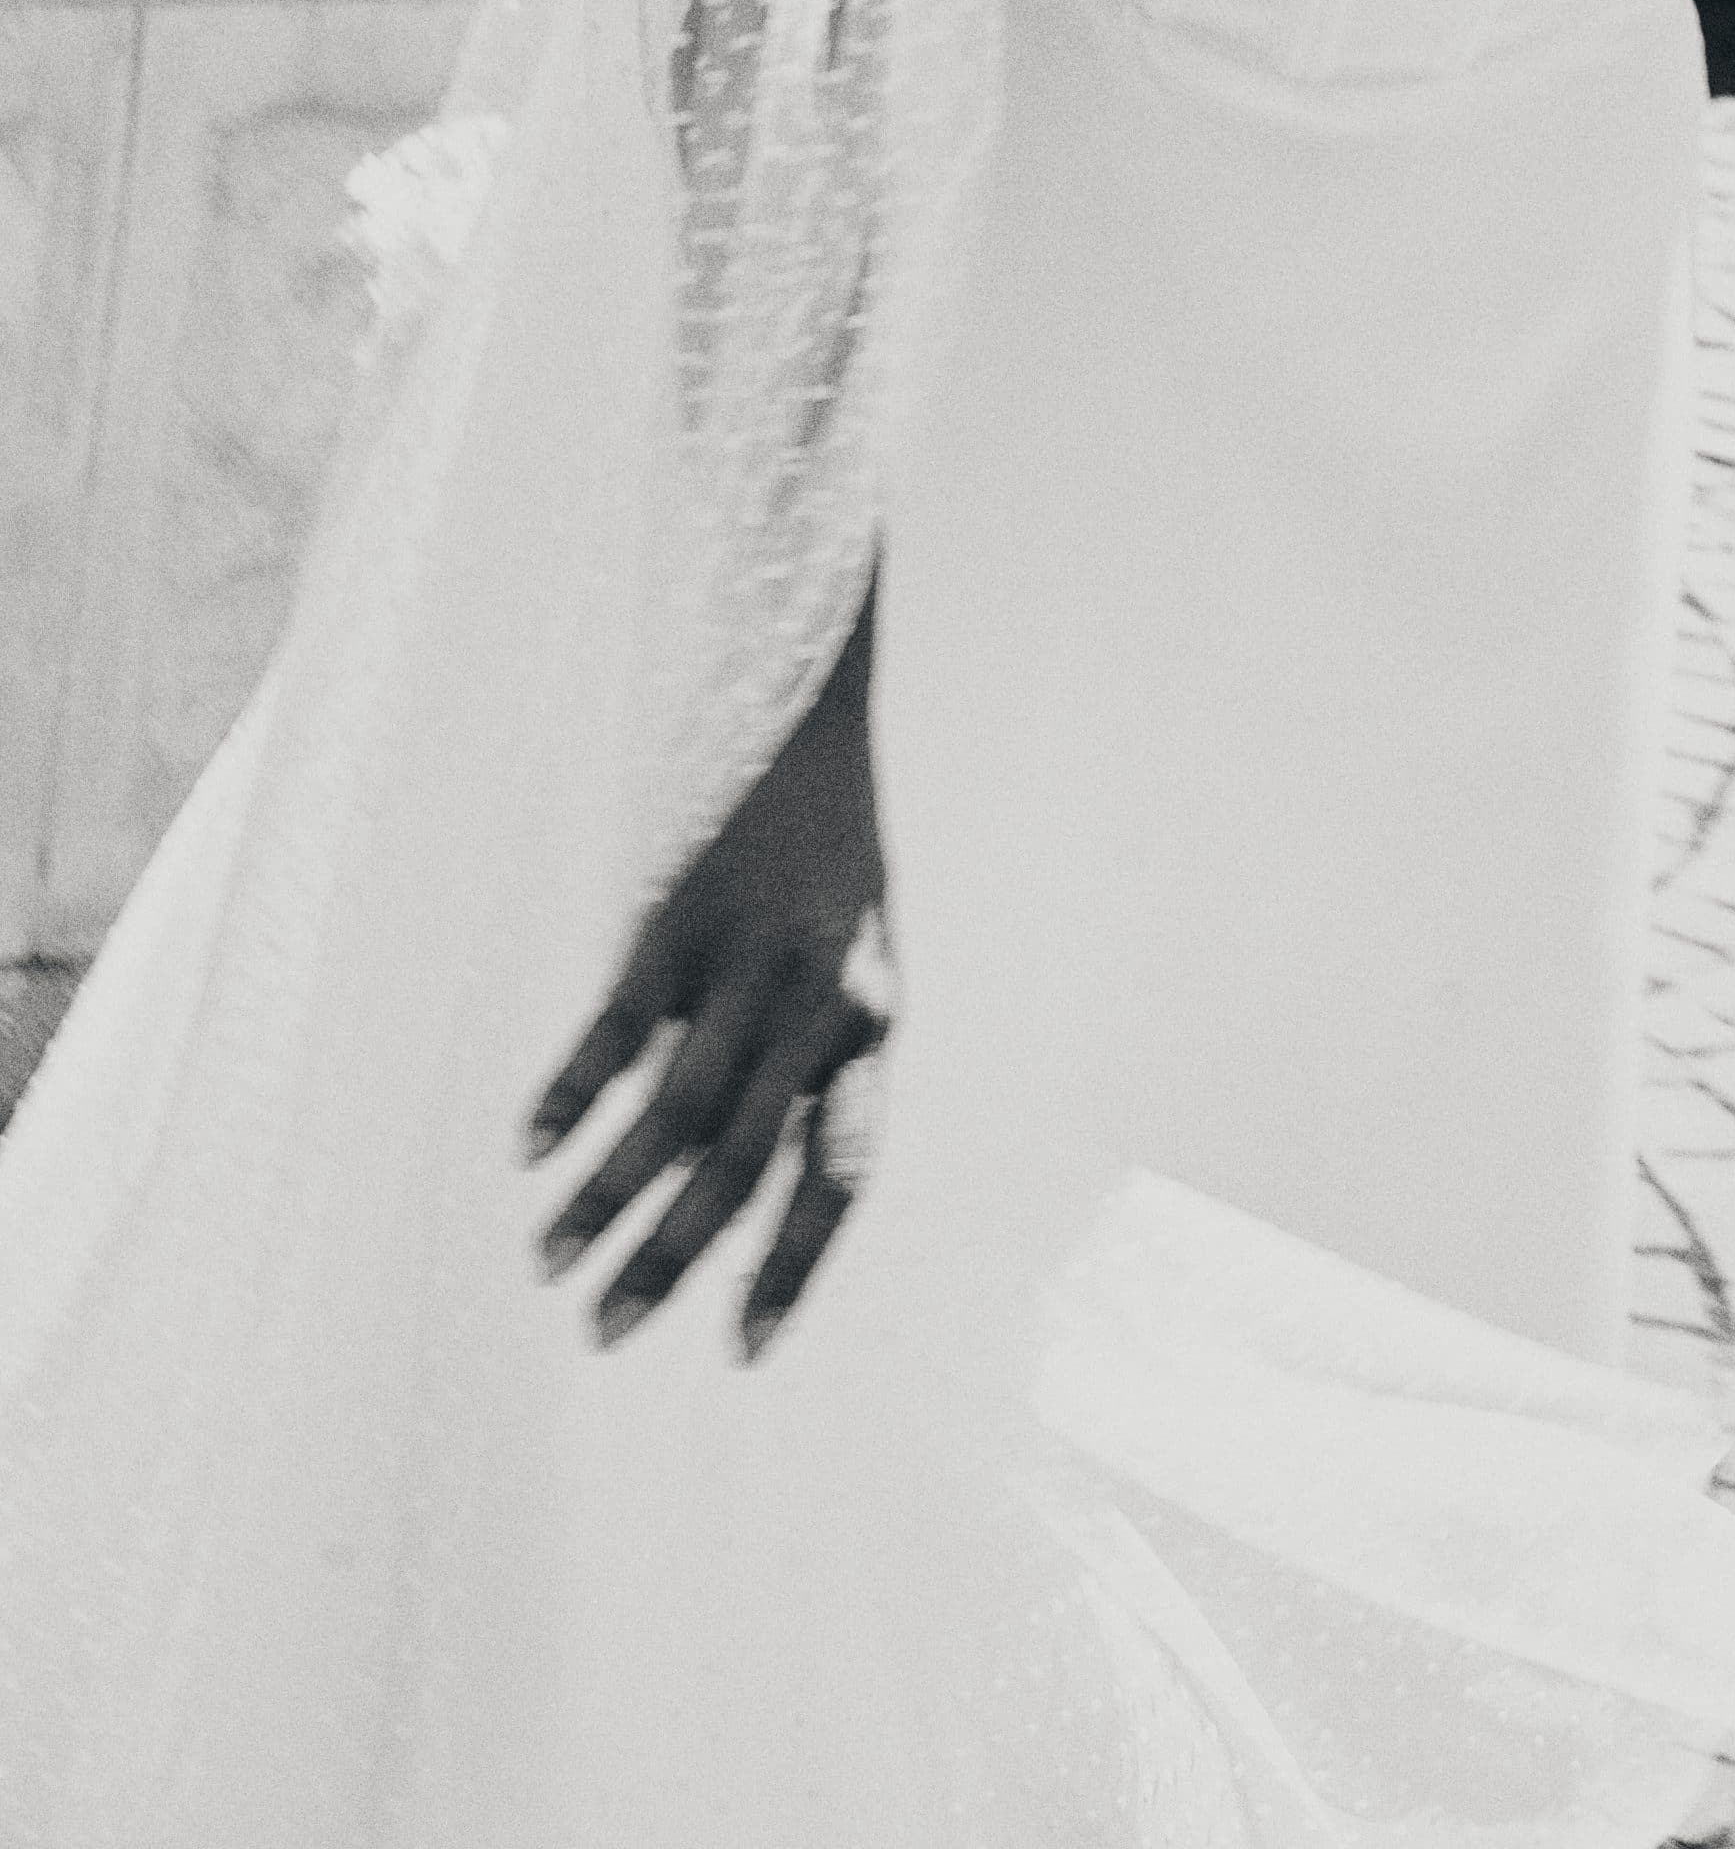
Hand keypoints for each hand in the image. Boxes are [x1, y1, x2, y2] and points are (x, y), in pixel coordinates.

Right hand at [524, 586, 893, 1361]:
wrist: (815, 719)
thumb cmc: (834, 870)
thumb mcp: (855, 968)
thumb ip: (818, 1071)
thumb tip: (739, 1199)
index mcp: (871, 1029)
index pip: (838, 1177)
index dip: (791, 1268)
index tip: (743, 1350)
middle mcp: (816, 1005)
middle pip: (738, 1164)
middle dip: (670, 1259)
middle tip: (605, 1334)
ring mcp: (743, 961)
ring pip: (670, 1111)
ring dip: (606, 1197)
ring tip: (548, 1260)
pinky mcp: (678, 920)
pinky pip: (617, 1027)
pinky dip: (572, 1093)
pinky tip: (529, 1152)